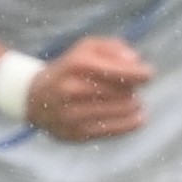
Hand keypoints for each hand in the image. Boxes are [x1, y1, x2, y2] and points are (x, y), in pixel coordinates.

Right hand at [21, 36, 151, 140]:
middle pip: (123, 92)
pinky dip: (131, 123)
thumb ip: (113, 47)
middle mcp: (73, 90)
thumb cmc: (70, 69)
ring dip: (132, 105)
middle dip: (131, 88)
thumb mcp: (86, 48)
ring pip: (121, 111)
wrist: (33, 98)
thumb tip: (135, 60)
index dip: (140, 74)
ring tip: (129, 100)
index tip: (148, 75)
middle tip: (128, 87)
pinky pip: (114, 130)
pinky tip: (137, 116)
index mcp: (77, 65)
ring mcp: (73, 114)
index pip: (119, 72)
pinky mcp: (77, 133)